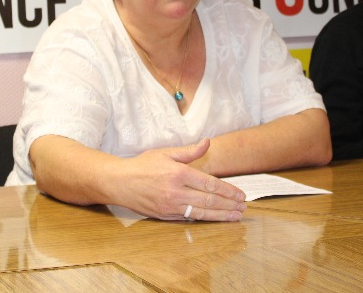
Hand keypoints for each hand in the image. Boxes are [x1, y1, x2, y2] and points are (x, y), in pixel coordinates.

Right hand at [112, 139, 246, 221]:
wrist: (119, 182)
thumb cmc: (143, 165)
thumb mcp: (166, 153)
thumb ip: (190, 151)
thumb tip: (208, 142)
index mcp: (178, 173)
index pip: (210, 184)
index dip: (228, 191)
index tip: (240, 195)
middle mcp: (176, 191)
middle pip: (209, 201)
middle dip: (229, 205)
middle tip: (243, 208)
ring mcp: (170, 206)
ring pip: (201, 213)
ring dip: (221, 216)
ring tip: (235, 217)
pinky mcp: (165, 216)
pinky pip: (189, 218)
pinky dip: (204, 219)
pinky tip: (215, 219)